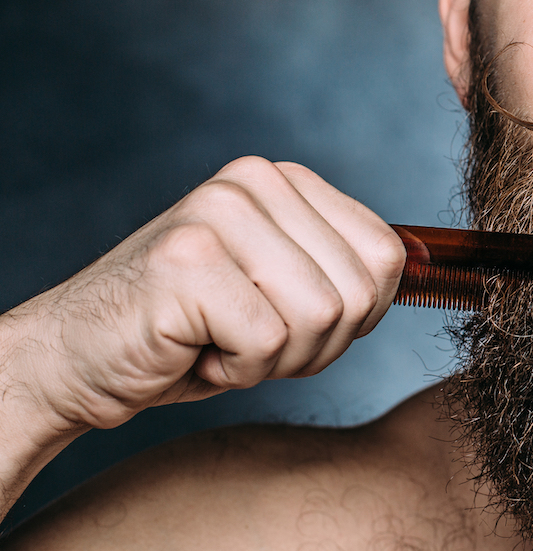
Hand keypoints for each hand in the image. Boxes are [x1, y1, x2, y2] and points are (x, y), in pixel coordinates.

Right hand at [2, 157, 406, 434]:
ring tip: (223, 343)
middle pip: (361, 289)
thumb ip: (348, 271)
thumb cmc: (193, 334)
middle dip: (318, 345)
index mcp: (287, 181)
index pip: (388, 256)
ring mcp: (219, 212)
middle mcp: (254, 180)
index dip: (358, 317)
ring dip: (278, 359)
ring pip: (322, 316)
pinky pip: (269, 341)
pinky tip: (194, 349)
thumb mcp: (286, 291)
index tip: (299, 326)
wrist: (79, 360)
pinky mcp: (188, 259)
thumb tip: (436, 269)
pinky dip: (239, 370)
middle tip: (253, 343)